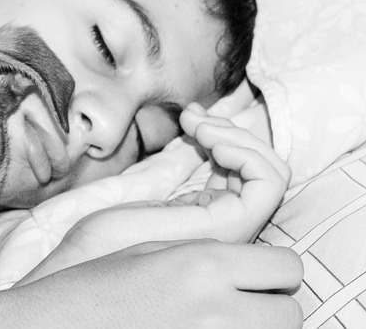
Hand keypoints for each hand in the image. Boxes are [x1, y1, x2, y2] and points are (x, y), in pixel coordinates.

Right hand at [14, 240, 301, 328]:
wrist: (53, 328)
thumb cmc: (92, 286)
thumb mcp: (147, 249)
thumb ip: (207, 252)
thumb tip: (249, 265)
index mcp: (202, 265)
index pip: (287, 266)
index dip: (273, 268)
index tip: (256, 272)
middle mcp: (215, 311)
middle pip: (291, 312)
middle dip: (272, 304)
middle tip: (241, 301)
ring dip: (259, 328)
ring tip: (222, 319)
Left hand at [20, 103, 290, 276]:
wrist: (93, 249)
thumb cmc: (115, 217)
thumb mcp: (156, 176)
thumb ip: (184, 155)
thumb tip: (197, 117)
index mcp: (212, 207)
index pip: (250, 166)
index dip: (228, 134)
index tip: (192, 118)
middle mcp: (227, 217)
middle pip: (264, 165)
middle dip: (232, 129)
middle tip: (194, 118)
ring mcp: (232, 223)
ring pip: (272, 171)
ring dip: (239, 137)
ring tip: (200, 128)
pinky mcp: (230, 225)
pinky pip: (268, 184)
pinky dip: (248, 154)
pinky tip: (212, 147)